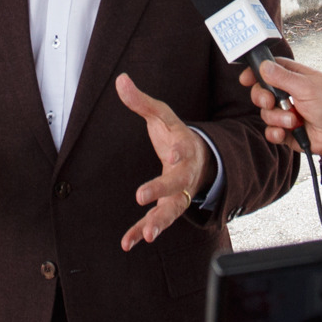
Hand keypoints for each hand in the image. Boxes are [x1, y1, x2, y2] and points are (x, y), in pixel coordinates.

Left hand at [115, 74, 215, 249]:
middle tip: (142, 196)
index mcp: (184, 147)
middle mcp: (185, 173)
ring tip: (146, 235)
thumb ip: (141, 101)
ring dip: (159, 222)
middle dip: (161, 189)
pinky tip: (127, 243)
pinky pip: (156, 222)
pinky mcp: (169, 207)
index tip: (173, 153)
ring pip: (171, 210)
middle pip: (176, 183)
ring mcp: (179, 194)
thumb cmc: (176, 135)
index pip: (183, 148)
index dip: (180, 151)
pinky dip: (141, 233)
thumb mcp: (161, 116)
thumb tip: (121, 79)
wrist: (200, 159)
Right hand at [238, 58, 321, 158]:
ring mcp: (286, 112)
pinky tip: (287, 132)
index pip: (268, 69)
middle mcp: (287, 94)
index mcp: (293, 77)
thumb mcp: (307, 87)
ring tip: (294, 121)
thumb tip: (263, 66)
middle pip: (261, 92)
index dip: (255, 72)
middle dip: (262, 98)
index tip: (245, 79)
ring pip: (265, 113)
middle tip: (270, 102)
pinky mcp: (286, 130)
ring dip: (277, 118)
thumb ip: (283, 77)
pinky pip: (270, 131)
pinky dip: (276, 132)